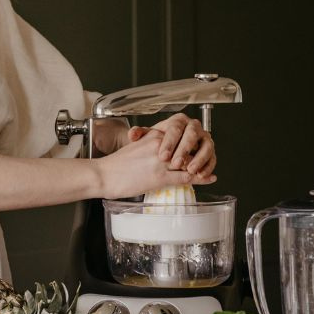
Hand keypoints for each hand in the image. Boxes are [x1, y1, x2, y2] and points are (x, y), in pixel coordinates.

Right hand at [95, 129, 213, 199]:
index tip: (197, 148)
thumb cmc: (115, 164)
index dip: (191, 144)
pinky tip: (208, 178)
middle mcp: (160, 146)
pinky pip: (186, 177)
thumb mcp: (134, 146)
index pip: (180, 138)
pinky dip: (200, 178)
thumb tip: (160, 151)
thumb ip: (149, 145)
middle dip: (198, 155)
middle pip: (188, 149)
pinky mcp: (160, 176)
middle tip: (205, 161)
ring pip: (190, 163)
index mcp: (154, 136)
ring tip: (209, 170)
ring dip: (202, 167)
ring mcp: (161, 162)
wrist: (103, 174)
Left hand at [126, 113, 215, 183]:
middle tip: (175, 163)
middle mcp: (193, 127)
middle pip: (191, 136)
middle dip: (184, 151)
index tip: (162, 155)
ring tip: (190, 170)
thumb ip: (139, 134)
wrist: (166, 149)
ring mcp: (203, 138)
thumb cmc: (156, 143)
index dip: (169, 142)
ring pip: (206, 146)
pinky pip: (212, 158)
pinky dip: (208, 166)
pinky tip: (201, 175)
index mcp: (178, 121)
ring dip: (199, 159)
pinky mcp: (209, 151)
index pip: (175, 129)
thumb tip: (132, 134)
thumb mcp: (147, 137)